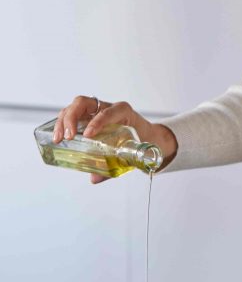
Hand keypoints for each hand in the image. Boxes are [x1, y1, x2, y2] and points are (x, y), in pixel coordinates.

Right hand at [52, 95, 178, 183]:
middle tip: (68, 136)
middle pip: (84, 103)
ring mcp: (94, 110)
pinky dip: (61, 124)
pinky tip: (57, 137)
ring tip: (58, 138)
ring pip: (73, 108)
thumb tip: (94, 178)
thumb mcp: (132, 151)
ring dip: (62, 122)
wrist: (145, 134)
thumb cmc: (139, 140)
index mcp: (123, 111)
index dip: (98, 121)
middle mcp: (106, 107)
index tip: (89, 134)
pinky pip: (70, 115)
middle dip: (72, 118)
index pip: (109, 112)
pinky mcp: (85, 116)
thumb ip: (115, 164)